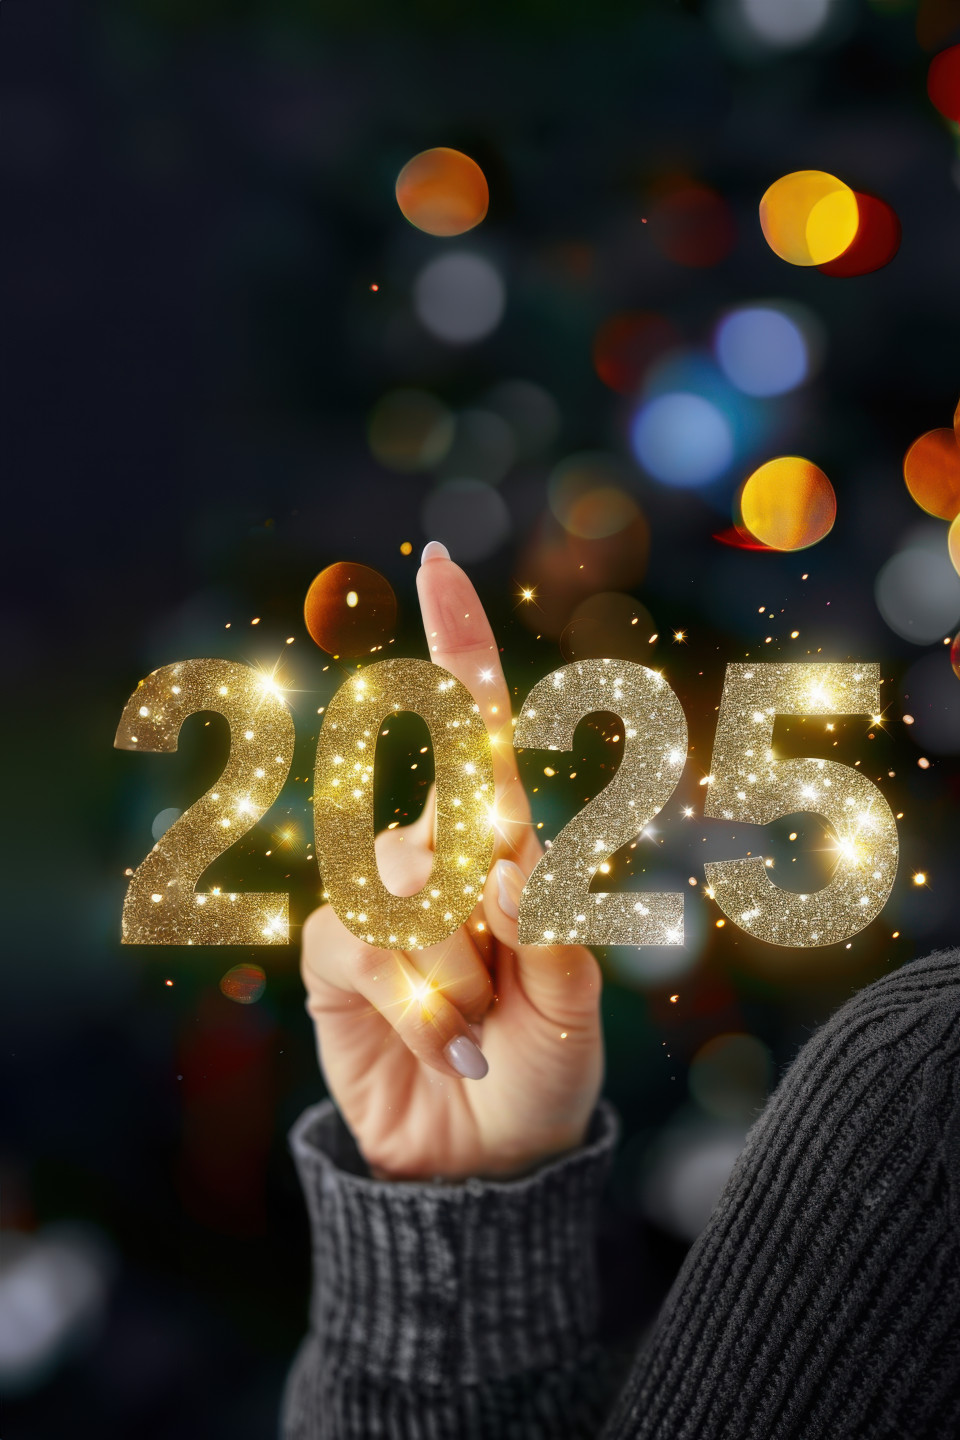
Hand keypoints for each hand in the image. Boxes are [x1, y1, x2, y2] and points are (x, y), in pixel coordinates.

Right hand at [300, 544, 603, 1179]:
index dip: (461, 648)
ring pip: (416, 886)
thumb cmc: (544, 1068)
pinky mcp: (335, 951)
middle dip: (503, 919)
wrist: (485, 1159)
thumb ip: (554, 926)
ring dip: (466, 974)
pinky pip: (373, 945)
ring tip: (482, 1028)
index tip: (442, 566)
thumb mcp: (575, 1003)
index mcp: (506, 849)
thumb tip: (513, 856)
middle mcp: (438, 856)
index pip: (479, 735)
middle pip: (458, 823)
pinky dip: (426, 1004)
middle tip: (519, 992)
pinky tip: (451, 1045)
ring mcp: (380, 900)